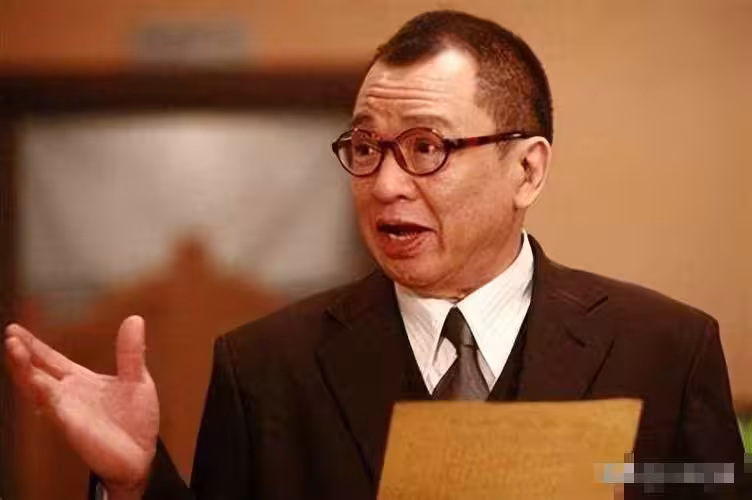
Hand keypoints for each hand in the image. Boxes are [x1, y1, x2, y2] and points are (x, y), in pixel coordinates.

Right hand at [4, 316, 158, 496]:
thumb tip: (134, 320)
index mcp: (80, 381)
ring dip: (25, 369)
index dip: (33, 345)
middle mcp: (68, 395)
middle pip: (36, 371)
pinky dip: (43, 394)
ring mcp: (67, 411)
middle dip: (21, 354)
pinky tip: (36, 381)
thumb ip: (131, 352)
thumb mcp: (136, 379)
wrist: (141, 455)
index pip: (50, 359)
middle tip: (10, 335)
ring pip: (37, 388)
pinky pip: (54, 409)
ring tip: (14, 349)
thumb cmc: (134, 422)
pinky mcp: (73, 426)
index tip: (14, 329)